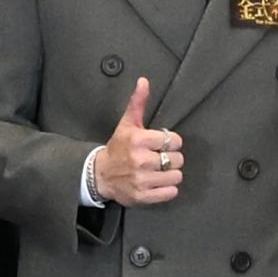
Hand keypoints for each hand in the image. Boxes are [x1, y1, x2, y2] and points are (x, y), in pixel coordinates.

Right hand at [92, 75, 185, 205]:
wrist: (100, 175)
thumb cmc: (118, 147)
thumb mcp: (127, 123)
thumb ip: (138, 102)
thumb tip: (144, 81)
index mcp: (139, 140)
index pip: (174, 140)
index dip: (171, 142)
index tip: (163, 144)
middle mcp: (141, 160)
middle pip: (177, 159)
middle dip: (171, 158)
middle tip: (160, 158)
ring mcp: (142, 180)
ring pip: (176, 176)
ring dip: (171, 174)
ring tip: (159, 171)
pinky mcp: (143, 196)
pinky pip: (170, 193)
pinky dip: (167, 189)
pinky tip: (157, 183)